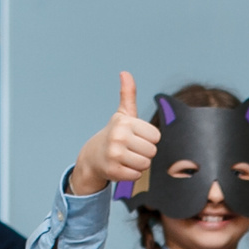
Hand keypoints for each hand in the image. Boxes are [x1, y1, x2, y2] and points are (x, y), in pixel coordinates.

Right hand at [72, 71, 160, 196]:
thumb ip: (128, 95)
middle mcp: (119, 137)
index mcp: (125, 123)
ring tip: (127, 158)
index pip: (156, 136)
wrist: (93, 157)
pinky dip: (132, 174)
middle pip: (152, 151)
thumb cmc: (114, 134)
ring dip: (139, 164)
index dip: (149, 139)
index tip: (136, 138)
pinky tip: (122, 167)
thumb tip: (125, 72)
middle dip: (145, 153)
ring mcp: (115, 154)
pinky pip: (136, 175)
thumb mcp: (122, 115)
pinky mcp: (113, 171)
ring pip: (145, 164)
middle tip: (131, 150)